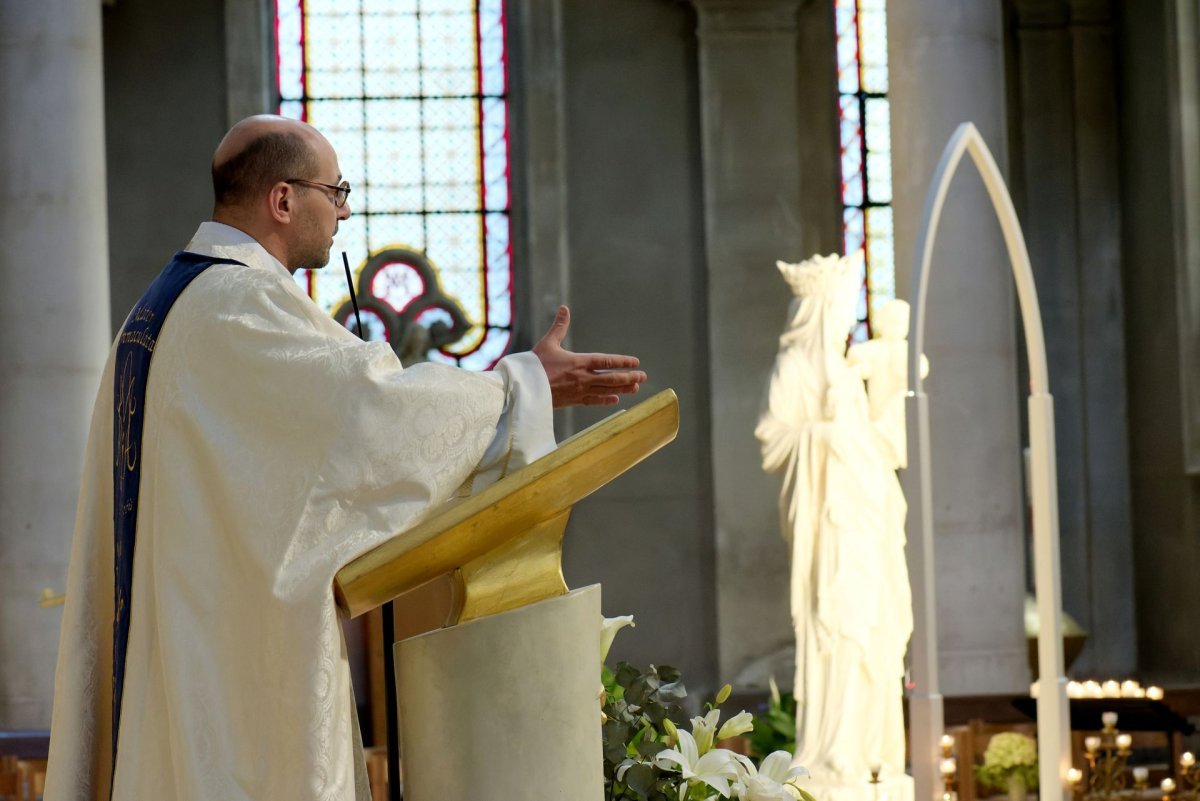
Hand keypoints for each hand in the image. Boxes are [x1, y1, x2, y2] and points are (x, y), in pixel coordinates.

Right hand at [532, 306, 646, 407]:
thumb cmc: (534, 364)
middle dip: (629, 377)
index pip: (606, 361)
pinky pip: (594, 401)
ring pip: (606, 390)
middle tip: (643, 377)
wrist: (524, 388)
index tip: (635, 362)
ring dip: (622, 389)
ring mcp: (579, 390)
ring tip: (635, 388)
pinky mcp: (573, 401)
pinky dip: (605, 401)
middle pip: (611, 378)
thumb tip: (564, 308)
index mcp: (579, 361)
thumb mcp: (548, 343)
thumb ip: (559, 326)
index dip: (622, 362)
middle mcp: (583, 377)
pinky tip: (615, 400)